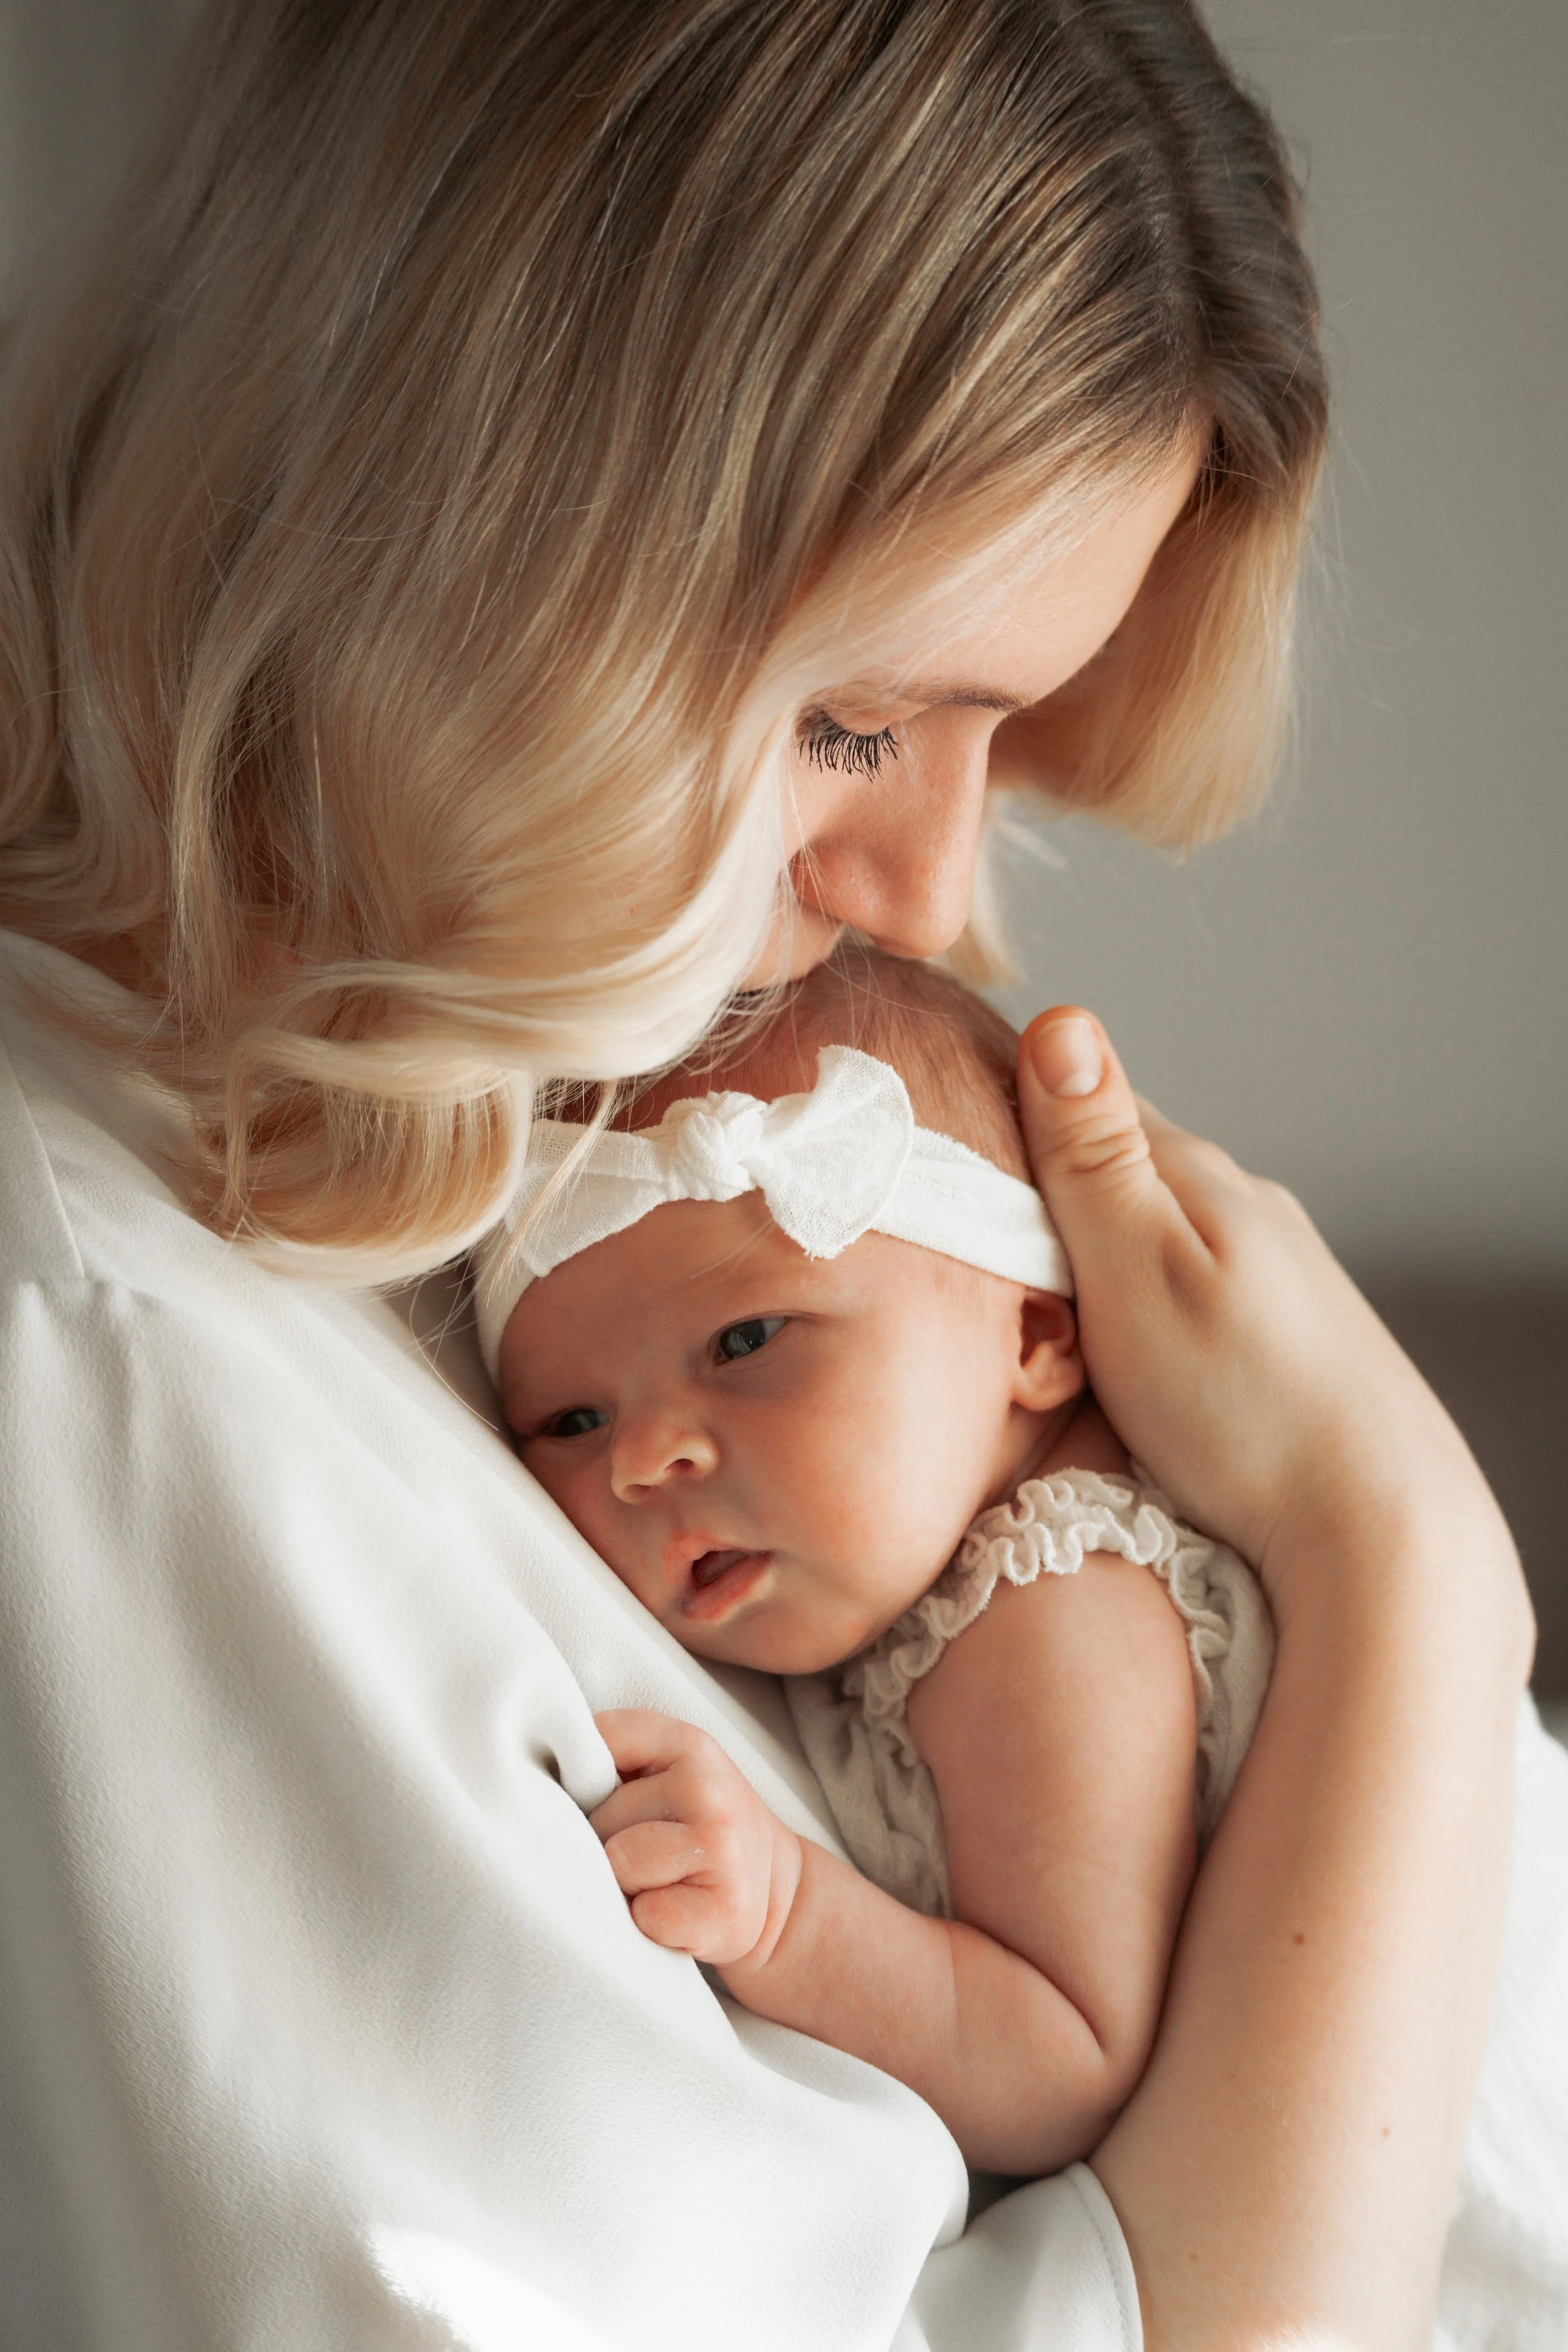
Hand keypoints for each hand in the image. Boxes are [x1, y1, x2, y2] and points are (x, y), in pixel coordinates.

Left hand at [590, 1710, 802, 1966]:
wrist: (780, 1893)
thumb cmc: (699, 1830)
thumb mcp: (671, 1773)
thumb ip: (616, 1762)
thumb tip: (538, 1791)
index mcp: (688, 1744)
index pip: (599, 1740)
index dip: (580, 1776)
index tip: (593, 1797)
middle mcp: (708, 1789)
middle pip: (600, 1816)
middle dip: (605, 1841)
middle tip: (645, 1853)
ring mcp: (721, 1850)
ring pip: (617, 1865)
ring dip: (625, 1886)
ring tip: (657, 1883)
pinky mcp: (723, 1912)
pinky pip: (644, 1917)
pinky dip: (648, 1925)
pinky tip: (674, 1914)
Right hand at [1017, 1008, 1529, 1653]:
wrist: (1378, 1531)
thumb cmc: (1244, 1414)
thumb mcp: (1140, 1273)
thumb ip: (1092, 1158)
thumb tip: (1061, 1019)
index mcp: (1197, 1176)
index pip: (1073, 1100)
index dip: (997, 1117)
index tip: (930, 1155)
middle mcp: (1244, 1206)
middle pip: (1112, 1169)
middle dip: (1038, 1194)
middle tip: (964, 1253)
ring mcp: (1272, 1270)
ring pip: (1151, 1231)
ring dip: (1089, 1255)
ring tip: (1038, 1315)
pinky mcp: (1285, 1332)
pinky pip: (1184, 1287)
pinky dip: (1136, 1303)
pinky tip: (1123, 1354)